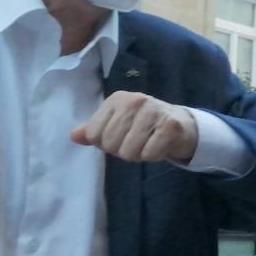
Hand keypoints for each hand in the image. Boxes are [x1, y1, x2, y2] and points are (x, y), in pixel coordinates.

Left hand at [71, 92, 197, 162]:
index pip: (94, 135)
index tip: (122, 136)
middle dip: (123, 150)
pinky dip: (154, 156)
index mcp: (117, 99)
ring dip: (139, 155)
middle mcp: (135, 101)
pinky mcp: (170, 126)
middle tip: (137, 142)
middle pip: (111, 144)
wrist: (182, 125)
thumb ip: (94, 130)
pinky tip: (160, 145)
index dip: (106, 143)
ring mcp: (154, 111)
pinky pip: (149, 154)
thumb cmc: (144, 126)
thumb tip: (73, 136)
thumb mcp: (117, 124)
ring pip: (129, 151)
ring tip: (148, 144)